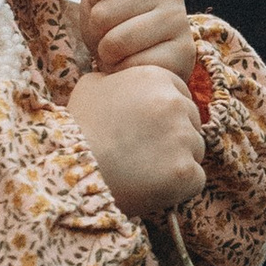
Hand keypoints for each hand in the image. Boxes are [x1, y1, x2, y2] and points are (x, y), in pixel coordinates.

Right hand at [69, 62, 206, 216]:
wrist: (71, 171)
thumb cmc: (78, 128)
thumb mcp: (91, 87)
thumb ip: (118, 79)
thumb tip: (125, 83)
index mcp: (157, 78)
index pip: (180, 96)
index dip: (164, 116)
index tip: (145, 130)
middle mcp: (175, 103)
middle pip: (192, 123)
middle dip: (174, 138)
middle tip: (142, 153)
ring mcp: (183, 138)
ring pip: (194, 151)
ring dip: (176, 161)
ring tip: (143, 170)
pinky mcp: (185, 172)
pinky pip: (194, 180)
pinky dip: (178, 187)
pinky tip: (150, 187)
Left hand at [82, 0, 197, 81]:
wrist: (139, 59)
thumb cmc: (117, 20)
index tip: (106, 4)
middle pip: (103, 13)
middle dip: (98, 31)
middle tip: (112, 33)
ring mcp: (179, 20)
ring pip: (116, 41)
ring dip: (108, 53)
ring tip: (120, 50)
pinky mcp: (182, 53)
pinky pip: (133, 64)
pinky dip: (126, 70)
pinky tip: (136, 64)